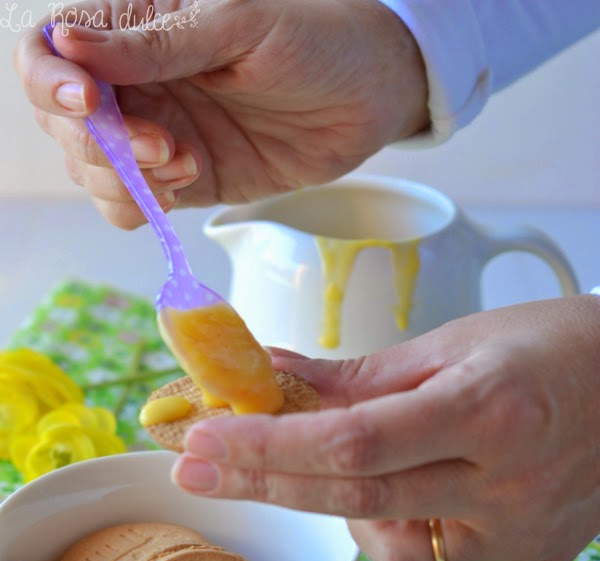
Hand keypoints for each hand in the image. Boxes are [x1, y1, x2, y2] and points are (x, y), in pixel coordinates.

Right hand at [15, 0, 427, 228]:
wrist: (368, 98)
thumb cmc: (314, 38)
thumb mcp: (237, 25)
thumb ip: (157, 44)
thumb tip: (71, 46)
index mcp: (135, 27)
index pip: (49, 49)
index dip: (50, 79)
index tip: (88, 103)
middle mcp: (135, 82)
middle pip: (64, 121)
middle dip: (98, 143)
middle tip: (160, 146)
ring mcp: (156, 133)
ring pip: (92, 170)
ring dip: (123, 179)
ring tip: (184, 163)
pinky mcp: (183, 179)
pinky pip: (133, 204)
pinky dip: (141, 206)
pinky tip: (182, 185)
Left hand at [172, 296, 599, 560]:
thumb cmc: (550, 348)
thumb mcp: (453, 343)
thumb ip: (358, 376)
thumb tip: (271, 380)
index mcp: (490, 410)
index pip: (354, 441)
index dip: (269, 445)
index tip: (201, 439)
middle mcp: (508, 486)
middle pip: (356, 499)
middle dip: (264, 483)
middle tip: (195, 468)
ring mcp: (518, 535)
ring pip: (389, 548)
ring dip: (341, 506)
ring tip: (350, 462)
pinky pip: (430, 558)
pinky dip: (398, 524)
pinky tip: (413, 489)